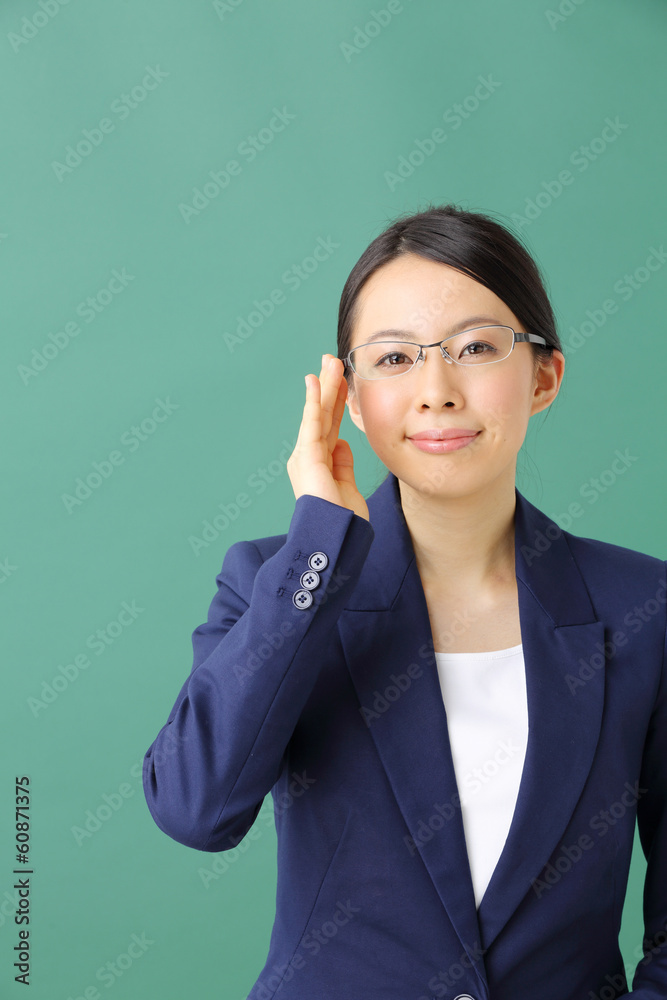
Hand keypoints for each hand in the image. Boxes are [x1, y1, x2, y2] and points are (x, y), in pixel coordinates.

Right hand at [287, 353, 369, 521]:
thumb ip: (343, 464)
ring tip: (330, 362)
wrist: (335, 538)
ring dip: (324, 386)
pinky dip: (312, 401)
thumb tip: (343, 443)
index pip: (329, 424)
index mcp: (319, 462)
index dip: (334, 401)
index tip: (340, 380)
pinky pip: (311, 423)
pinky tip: (314, 381)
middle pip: (322, 414)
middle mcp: (309, 456)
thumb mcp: (346, 486)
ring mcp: (306, 455)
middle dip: (328, 386)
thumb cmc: (341, 519)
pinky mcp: (308, 456)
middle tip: (332, 360)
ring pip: (317, 413)